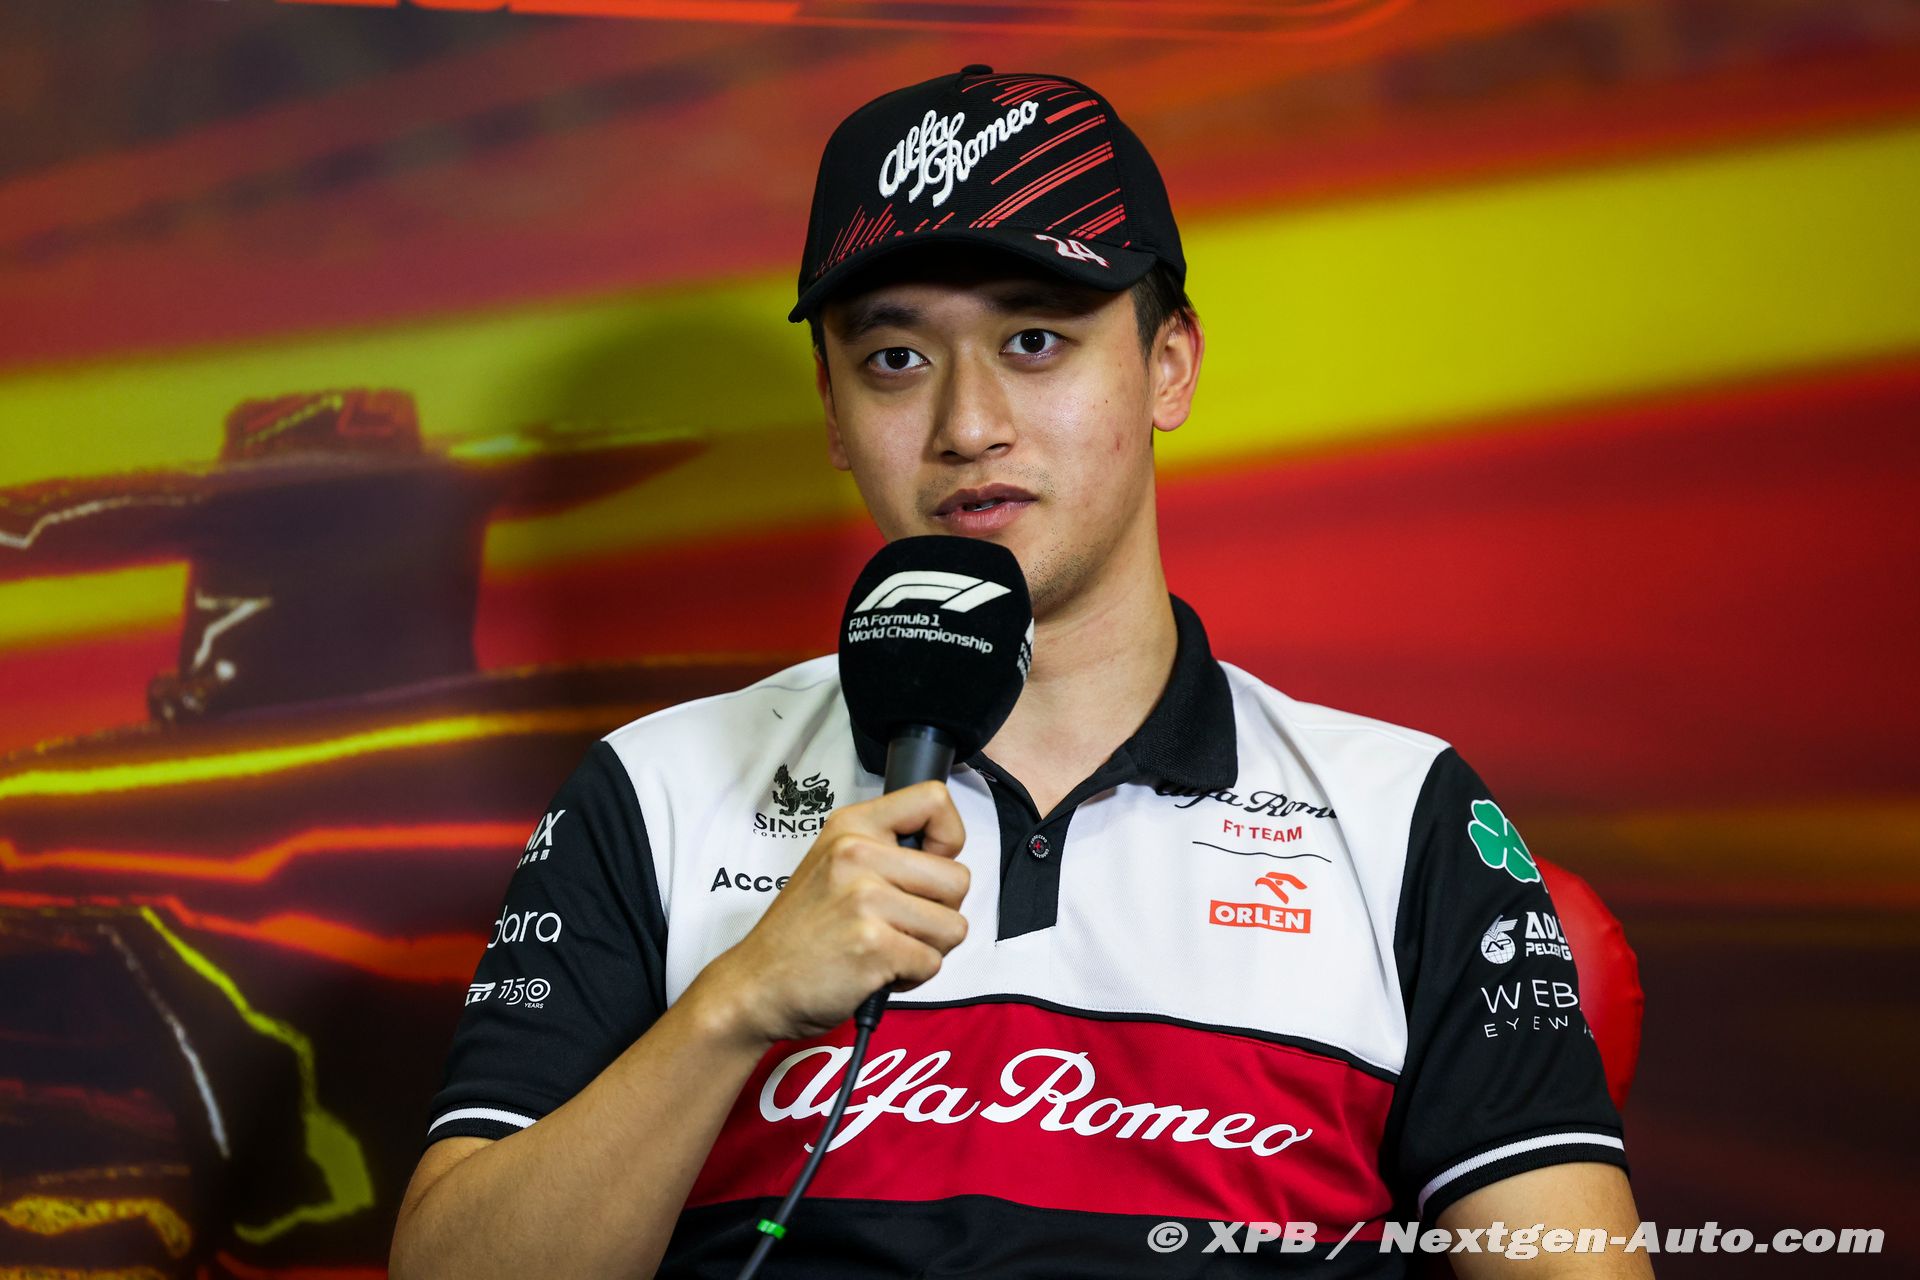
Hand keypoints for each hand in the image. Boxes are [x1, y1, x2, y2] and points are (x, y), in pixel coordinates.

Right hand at [691, 780, 968, 1045]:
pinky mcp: (874, 944)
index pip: (935, 800)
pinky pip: (933, 963)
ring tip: (884, 948)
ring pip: (953, 926)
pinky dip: (911, 977)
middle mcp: (858, 854)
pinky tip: (874, 971)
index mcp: (852, 826)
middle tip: (897, 925)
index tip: (926, 867)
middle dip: (940, 912)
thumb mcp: (834, 864)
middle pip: (958, 878)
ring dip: (927, 948)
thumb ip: (885, 851)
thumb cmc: (802, 932)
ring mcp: (866, 899)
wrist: (756, 985)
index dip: (948, 840)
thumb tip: (944, 856)